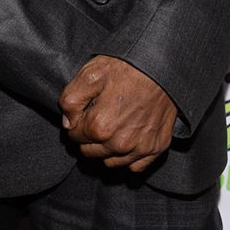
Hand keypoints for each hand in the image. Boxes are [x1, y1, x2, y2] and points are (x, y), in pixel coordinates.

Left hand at [58, 55, 176, 172]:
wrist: (162, 64)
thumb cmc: (127, 66)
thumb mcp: (89, 74)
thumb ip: (70, 100)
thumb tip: (68, 123)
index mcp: (100, 126)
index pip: (74, 136)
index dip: (75, 122)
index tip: (83, 112)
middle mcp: (120, 144)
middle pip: (90, 152)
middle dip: (88, 138)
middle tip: (96, 117)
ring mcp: (140, 148)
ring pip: (111, 162)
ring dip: (105, 150)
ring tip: (110, 128)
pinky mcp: (157, 147)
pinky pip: (135, 166)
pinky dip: (128, 157)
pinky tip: (127, 139)